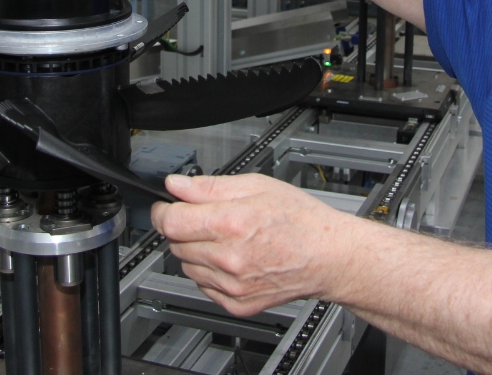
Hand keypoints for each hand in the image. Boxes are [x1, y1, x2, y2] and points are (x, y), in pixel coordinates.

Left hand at [150, 173, 361, 316]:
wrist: (328, 256)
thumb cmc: (300, 220)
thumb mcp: (256, 186)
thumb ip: (210, 187)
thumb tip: (177, 186)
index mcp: (232, 223)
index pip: (171, 222)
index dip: (163, 211)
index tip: (166, 207)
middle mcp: (229, 258)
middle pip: (176, 244)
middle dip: (184, 229)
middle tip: (208, 219)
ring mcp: (232, 285)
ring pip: (187, 266)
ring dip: (196, 251)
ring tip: (226, 239)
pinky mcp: (237, 304)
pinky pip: (204, 287)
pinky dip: (210, 273)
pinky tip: (232, 259)